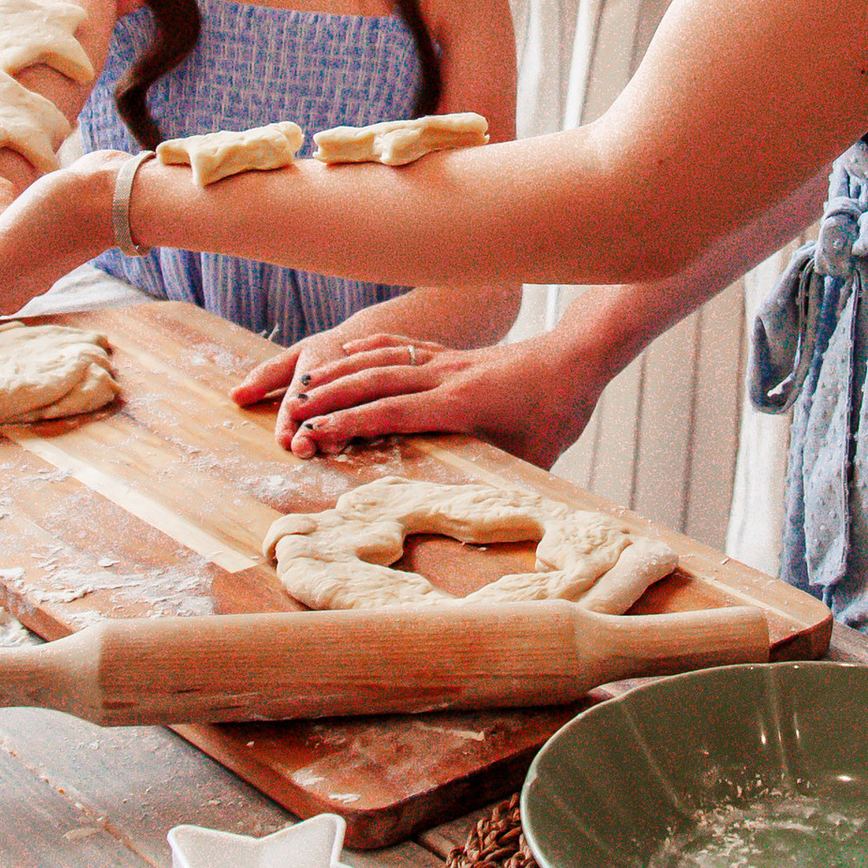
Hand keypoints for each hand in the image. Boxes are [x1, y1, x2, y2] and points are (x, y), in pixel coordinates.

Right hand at [235, 319, 609, 465]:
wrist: (577, 358)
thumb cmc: (557, 412)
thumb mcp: (534, 457)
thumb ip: (501, 485)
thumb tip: (483, 521)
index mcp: (462, 403)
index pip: (394, 412)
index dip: (352, 423)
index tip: (316, 435)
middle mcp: (445, 377)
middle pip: (375, 383)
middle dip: (328, 399)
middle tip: (289, 417)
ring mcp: (445, 360)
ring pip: (381, 361)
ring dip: (339, 373)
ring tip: (301, 389)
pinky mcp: (449, 353)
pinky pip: (400, 346)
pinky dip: (367, 349)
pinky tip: (344, 352)